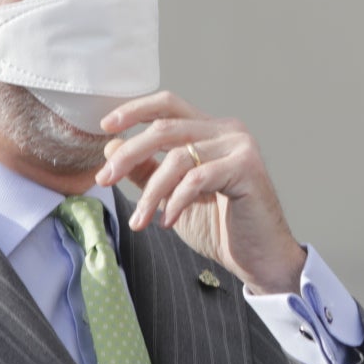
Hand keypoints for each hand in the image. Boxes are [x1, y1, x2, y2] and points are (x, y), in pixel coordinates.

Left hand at [96, 92, 306, 294]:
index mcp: (211, 131)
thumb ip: (147, 171)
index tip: (106, 126)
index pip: (169, 105)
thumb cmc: (221, 228)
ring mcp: (240, 146)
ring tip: (140, 221)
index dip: (135, 110)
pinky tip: (168, 222)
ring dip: (151, 192)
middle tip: (104, 179)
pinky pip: (197, 179)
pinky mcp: (246, 168)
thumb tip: (111, 147)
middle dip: (129, 153)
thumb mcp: (172, 196)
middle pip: (166, 128)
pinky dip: (176, 201)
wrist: (259, 258)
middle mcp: (227, 131)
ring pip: (178, 158)